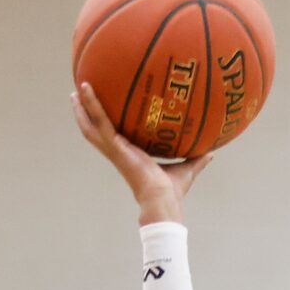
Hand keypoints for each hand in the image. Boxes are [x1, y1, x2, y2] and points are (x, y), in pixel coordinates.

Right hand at [70, 81, 211, 224]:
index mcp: (130, 154)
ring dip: (83, 108)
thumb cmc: (173, 191)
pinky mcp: (115, 148)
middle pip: (95, 129)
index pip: (113, 136)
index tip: (101, 109)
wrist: (164, 200)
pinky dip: (92, 107)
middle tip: (78, 94)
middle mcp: (118, 151)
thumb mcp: (187, 169)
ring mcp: (114, 149)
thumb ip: (197, 160)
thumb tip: (212, 152)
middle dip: (85, 113)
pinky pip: (100, 123)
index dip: (105, 124)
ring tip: (76, 89)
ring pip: (91, 126)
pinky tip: (87, 92)